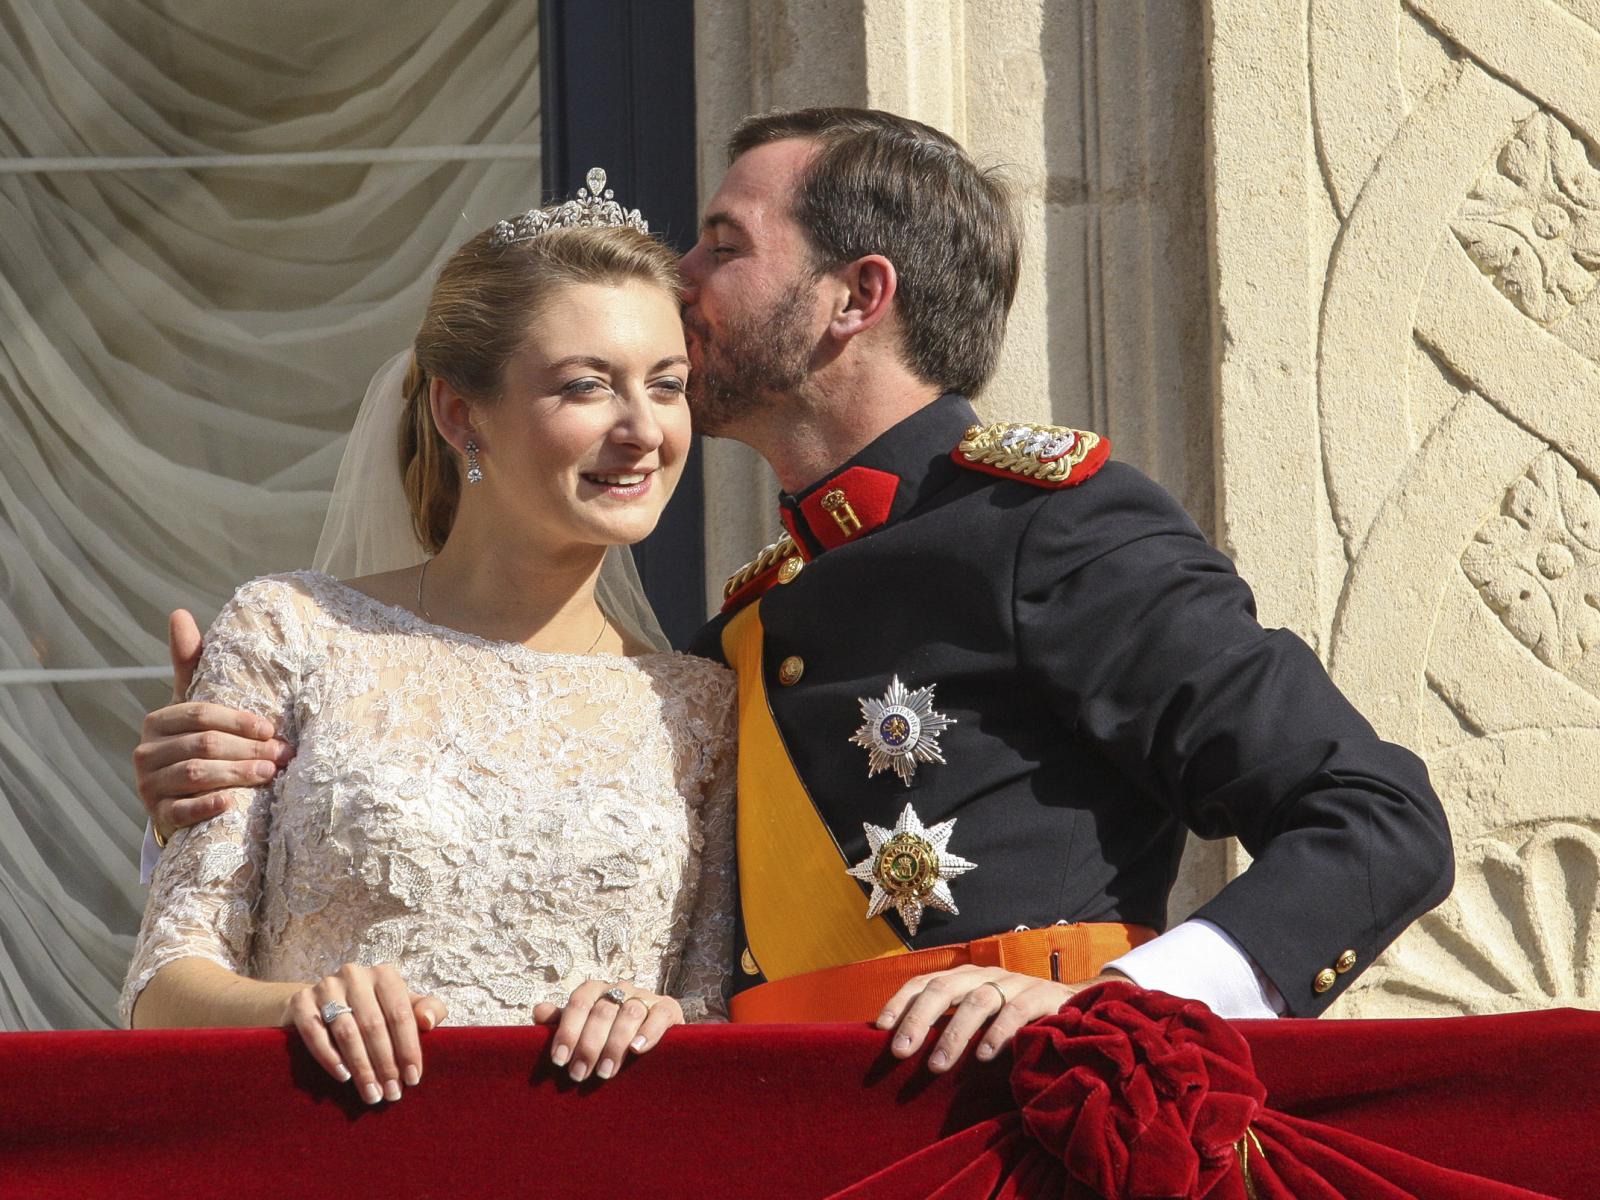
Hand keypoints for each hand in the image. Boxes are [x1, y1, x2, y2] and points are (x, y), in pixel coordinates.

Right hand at [131, 610, 292, 839]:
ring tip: (270, 773)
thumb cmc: (194, 742)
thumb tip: (178, 612)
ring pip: (195, 774)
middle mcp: (146, 752)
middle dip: (247, 748)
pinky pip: (182, 810)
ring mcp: (148, 785)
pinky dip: (208, 805)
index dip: (238, 720)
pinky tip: (232, 802)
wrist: (178, 797)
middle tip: (281, 755)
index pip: (200, 714)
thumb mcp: (193, 706)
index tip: (271, 728)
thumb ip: (191, 664)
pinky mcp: (158, 815)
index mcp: (158, 721)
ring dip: (237, 773)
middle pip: (203, 745)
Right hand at [283, 963, 447, 1104]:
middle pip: (373, 1025)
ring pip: (346, 1031)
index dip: (408, 1048)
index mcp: (384, 975)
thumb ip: (427, 1009)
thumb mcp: (403, 1006)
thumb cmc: (374, 1009)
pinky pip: (315, 1033)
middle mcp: (355, 975)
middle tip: (390, 1094)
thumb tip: (429, 1022)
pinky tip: (343, 1076)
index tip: (412, 1079)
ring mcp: (326, 986)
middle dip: (385, 1064)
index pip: (400, 1014)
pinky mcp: (301, 1001)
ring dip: (361, 1067)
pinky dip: (329, 1057)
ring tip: (371, 1093)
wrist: (323, 1004)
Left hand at [533, 979, 683, 1082]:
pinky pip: (660, 1015)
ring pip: (630, 1012)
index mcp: (596, 991)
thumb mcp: (582, 1030)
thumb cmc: (607, 1037)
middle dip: (589, 1045)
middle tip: (579, 1075)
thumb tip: (539, 1011)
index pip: (579, 1002)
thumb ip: (560, 1021)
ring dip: (615, 1044)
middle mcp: (620, 989)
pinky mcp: (669, 1008)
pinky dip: (648, 1032)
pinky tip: (637, 1050)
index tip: (559, 1060)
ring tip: (605, 1073)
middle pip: (602, 1010)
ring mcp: (645, 996)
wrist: (650, 1038)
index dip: (567, 1031)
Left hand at [877, 967, 1125, 1071]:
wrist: (1074, 1006)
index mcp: (964, 979)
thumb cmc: (1014, 1022)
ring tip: (937, 1066)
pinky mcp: (1043, 996)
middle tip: (900, 1051)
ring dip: (955, 1034)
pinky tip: (985, 1056)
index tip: (881, 1029)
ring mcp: (1014, 983)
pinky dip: (999, 1033)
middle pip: (944, 988)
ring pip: (978, 1000)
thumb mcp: (978, 1021)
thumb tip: (904, 1052)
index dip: (901, 1002)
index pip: (924, 982)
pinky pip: (1017, 1011)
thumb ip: (950, 1029)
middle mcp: (984, 976)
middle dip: (918, 1019)